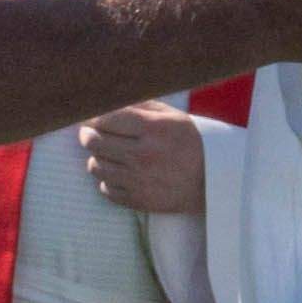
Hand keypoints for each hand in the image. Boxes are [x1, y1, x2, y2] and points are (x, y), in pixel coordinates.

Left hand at [75, 109, 209, 218]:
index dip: (91, 117)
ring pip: (95, 166)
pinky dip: (107, 180)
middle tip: (89, 133)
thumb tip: (107, 102)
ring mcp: (139, 180)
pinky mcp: (138, 200)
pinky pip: (105, 189)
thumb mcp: (173, 117)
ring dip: (96, 157)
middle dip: (87, 135)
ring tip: (106, 153)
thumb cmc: (192, 143)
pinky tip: (119, 173)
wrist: (214, 182)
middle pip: (94, 142)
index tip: (88, 116)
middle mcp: (143, 154)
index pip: (106, 119)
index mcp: (154, 129)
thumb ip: (141, 107)